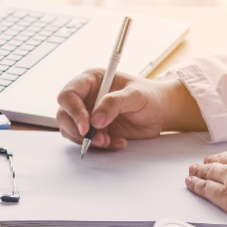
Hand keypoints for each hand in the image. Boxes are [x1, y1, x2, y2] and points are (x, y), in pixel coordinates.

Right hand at [56, 69, 205, 149]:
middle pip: (64, 114)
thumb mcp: (136, 95)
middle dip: (78, 130)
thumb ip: (115, 103)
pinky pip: (86, 141)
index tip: (86, 126)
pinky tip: (117, 142)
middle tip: (97, 139)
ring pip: (71, 130)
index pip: (69, 94)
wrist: (161, 112)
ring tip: (109, 141)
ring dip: (87, 140)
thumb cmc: (151, 96)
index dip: (73, 111)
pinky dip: (99, 146)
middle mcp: (86, 97)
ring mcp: (89, 114)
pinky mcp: (95, 129)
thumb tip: (95, 119)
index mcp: (92, 80)